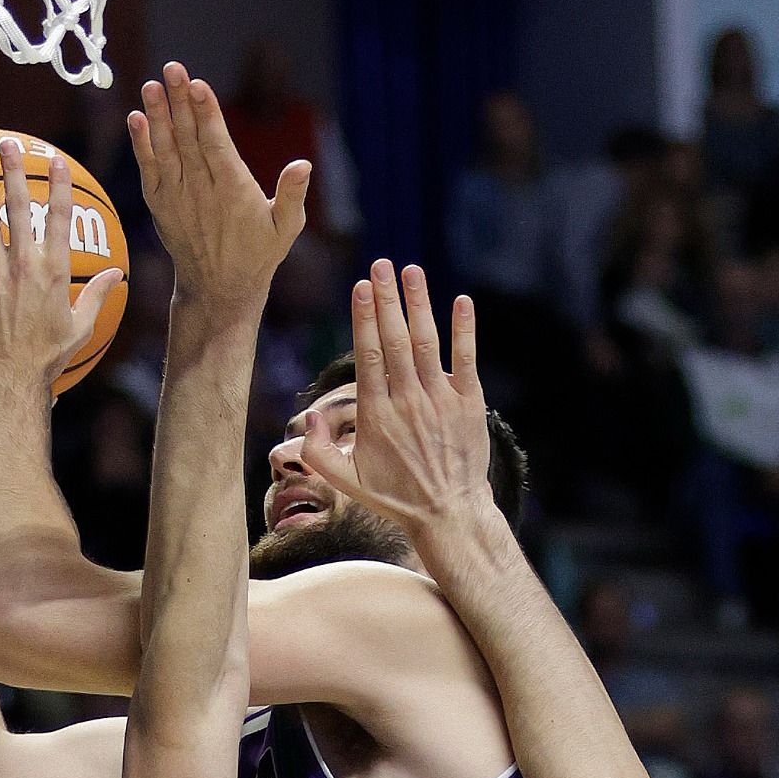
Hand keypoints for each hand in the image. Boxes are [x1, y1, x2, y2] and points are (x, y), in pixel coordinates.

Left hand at [0, 141, 124, 395]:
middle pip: (20, 208)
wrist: (10, 378)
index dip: (59, 186)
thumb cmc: (48, 357)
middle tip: (8, 145)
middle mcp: (25, 265)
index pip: (61, 218)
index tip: (57, 161)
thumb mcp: (81, 327)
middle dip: (15, 173)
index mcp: (55, 271)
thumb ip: (97, 295)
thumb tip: (118, 274)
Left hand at [128, 64, 307, 312]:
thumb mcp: (285, 229)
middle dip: (180, 101)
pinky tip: (136, 118)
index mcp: (233, 191)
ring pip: (165, 150)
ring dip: (157, 116)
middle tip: (172, 68)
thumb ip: (292, 196)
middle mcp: (201, 191)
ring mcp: (176, 198)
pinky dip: (141, 145)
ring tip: (151, 85)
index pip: (216, 144)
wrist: (218, 289)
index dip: (206, 113)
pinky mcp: (160, 205)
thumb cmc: (258, 254)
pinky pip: (149, 170)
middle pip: (188, 138)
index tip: (197, 85)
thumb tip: (303, 165)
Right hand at [299, 264, 495, 554]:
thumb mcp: (345, 481)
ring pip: (427, 344)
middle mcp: (408, 402)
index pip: (368, 356)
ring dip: (419, 304)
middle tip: (381, 265)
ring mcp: (440, 401)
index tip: (361, 287)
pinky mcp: (469, 405)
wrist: (448, 513)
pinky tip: (460, 301)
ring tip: (410, 271)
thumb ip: (318, 452)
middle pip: (395, 341)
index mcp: (376, 416)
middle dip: (387, 300)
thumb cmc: (394, 496)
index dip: (364, 319)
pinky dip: (464, 330)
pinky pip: (466, 360)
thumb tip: (309, 419)